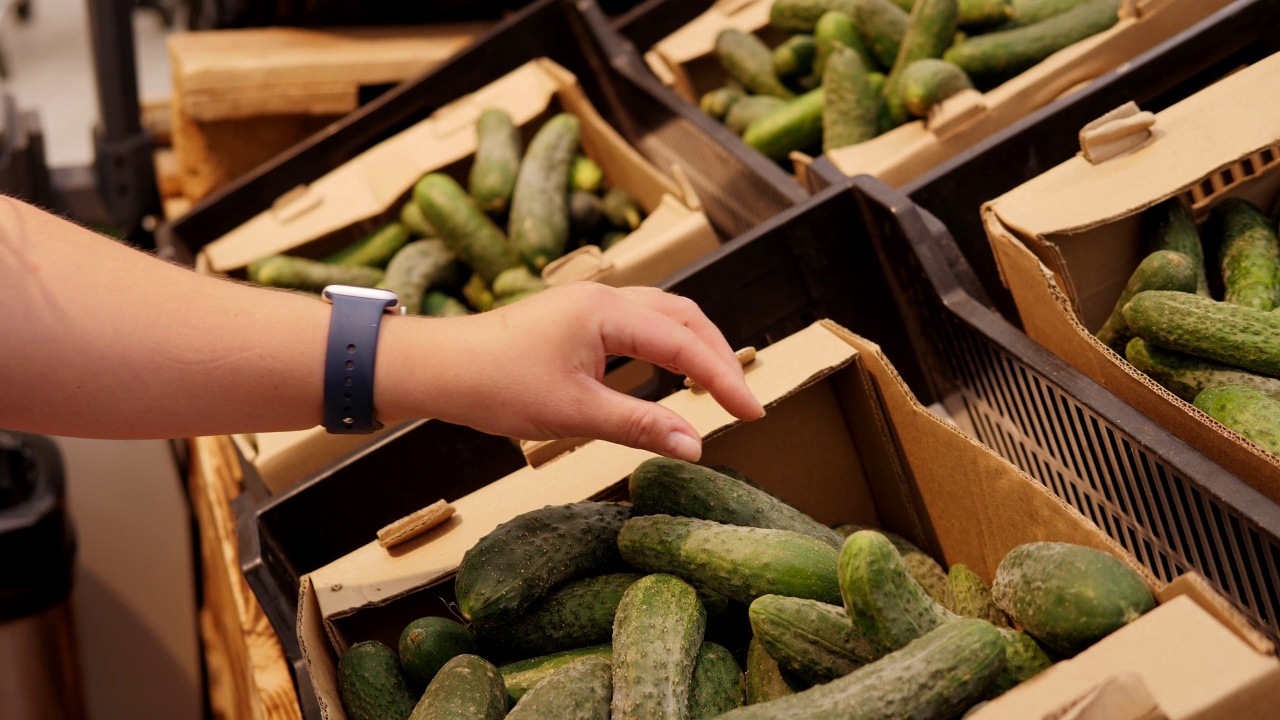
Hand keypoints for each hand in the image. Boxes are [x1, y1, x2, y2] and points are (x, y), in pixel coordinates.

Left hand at [379, 282, 764, 460]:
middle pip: (686, 317)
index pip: (686, 343)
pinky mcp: (579, 319)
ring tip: (719, 387)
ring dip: (697, 348)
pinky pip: (641, 324)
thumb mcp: (574, 413)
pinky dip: (670, 346)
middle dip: (720, 358)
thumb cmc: (496, 385)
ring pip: (665, 316)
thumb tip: (696, 446)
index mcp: (609, 312)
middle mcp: (606, 298)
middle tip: (744, 403)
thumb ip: (640, 426)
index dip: (725, 379)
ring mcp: (591, 305)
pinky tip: (672, 372)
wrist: (439, 367)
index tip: (754, 413)